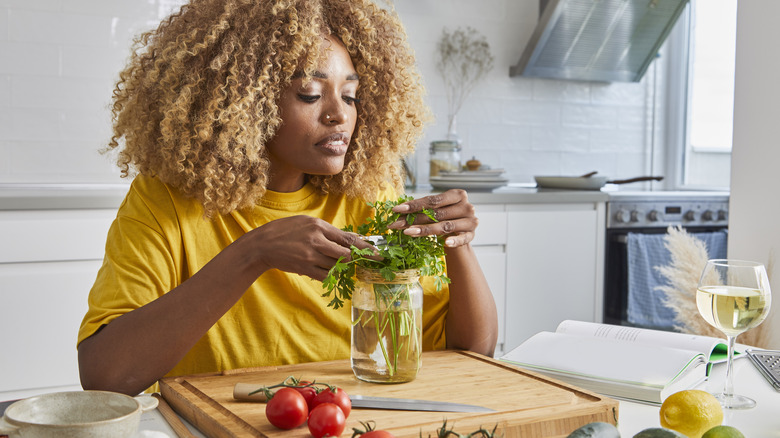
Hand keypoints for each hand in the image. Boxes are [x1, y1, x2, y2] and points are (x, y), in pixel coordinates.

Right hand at [246, 215, 373, 280]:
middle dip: (356, 259)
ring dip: (341, 267)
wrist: (263, 245)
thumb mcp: (306, 222)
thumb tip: (347, 239)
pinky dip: (331, 275)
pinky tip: (329, 272)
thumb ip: (325, 230)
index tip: (377, 252)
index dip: (364, 247)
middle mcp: (316, 240)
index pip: (348, 238)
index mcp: (318, 226)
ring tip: (339, 265)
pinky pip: (325, 275)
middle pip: (346, 253)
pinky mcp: (305, 268)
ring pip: (336, 266)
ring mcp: (311, 256)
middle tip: (362, 261)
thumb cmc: (285, 231)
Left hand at [388, 189, 477, 247]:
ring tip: (408, 232)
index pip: (433, 200)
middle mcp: (466, 206)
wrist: (461, 232)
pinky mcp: (472, 235)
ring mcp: (470, 221)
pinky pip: (462, 239)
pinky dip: (454, 241)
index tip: (396, 210)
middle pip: (436, 213)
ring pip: (445, 226)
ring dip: (425, 230)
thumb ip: (422, 209)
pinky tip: (446, 243)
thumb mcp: (436, 210)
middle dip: (414, 219)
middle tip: (396, 224)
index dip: (413, 205)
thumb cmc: (445, 217)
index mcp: (457, 195)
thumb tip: (397, 211)